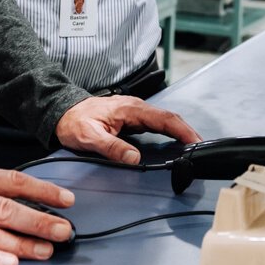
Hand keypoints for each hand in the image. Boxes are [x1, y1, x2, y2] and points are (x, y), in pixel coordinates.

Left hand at [55, 95, 201, 164]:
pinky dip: (169, 130)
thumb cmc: (75, 123)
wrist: (64, 112)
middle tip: (201, 147)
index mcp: (129, 109)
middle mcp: (135, 107)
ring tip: (192, 146)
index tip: (195, 141)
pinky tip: (174, 140)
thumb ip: (112, 147)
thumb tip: (134, 158)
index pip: (162, 118)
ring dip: (180, 130)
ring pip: (163, 119)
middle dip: (187, 131)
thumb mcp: (89, 137)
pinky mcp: (132, 117)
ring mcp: (135, 111)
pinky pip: (156, 122)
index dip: (181, 129)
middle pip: (168, 117)